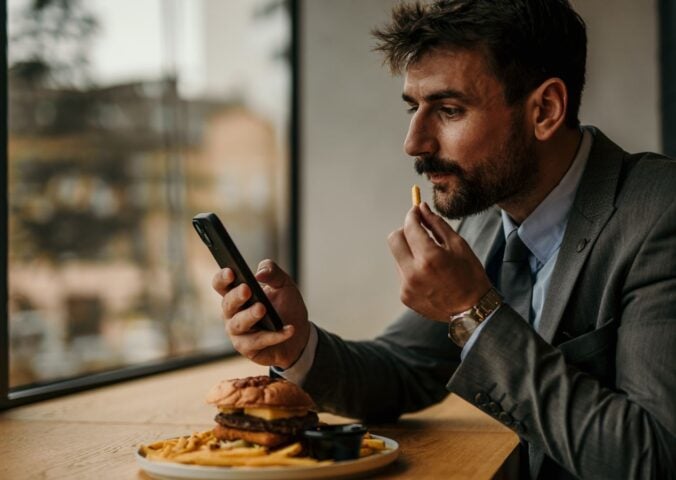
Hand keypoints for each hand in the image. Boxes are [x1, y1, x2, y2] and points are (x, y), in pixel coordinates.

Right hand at [212, 260, 310, 367]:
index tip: (231, 272)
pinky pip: (258, 341)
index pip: (221, 284)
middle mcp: (232, 313)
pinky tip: (288, 329)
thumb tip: (259, 273)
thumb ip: (272, 272)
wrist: (300, 333)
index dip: (222, 278)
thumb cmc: (286, 306)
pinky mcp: (247, 348)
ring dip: (250, 316)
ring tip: (262, 308)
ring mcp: (238, 332)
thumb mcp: (284, 284)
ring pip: (238, 324)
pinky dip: (274, 335)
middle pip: (228, 304)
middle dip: (236, 296)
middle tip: (247, 289)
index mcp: (236, 294)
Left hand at [387, 202, 491, 321]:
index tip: (416, 211)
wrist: (472, 310)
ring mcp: (407, 286)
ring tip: (429, 259)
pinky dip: (411, 268)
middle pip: (394, 239)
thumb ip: (436, 224)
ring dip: (409, 251)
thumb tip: (422, 208)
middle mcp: (413, 272)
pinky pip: (402, 273)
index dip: (412, 215)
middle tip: (418, 231)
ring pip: (398, 257)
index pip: (410, 227)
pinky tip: (429, 275)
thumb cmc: (470, 275)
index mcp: (429, 257)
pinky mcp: (405, 296)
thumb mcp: (458, 245)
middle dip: (405, 231)